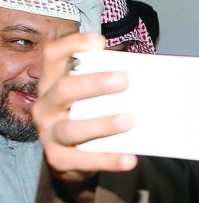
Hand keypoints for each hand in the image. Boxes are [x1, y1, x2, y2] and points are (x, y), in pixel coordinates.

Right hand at [32, 31, 136, 182]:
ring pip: (71, 129)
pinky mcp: (59, 160)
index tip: (99, 41)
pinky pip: (83, 161)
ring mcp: (49, 134)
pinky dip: (108, 160)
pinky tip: (129, 159)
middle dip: (93, 83)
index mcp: (52, 84)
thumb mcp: (89, 98)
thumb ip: (108, 84)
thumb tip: (150, 74)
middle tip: (124, 80)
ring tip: (128, 120)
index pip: (52, 56)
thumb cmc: (85, 117)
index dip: (72, 45)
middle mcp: (46, 106)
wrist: (70, 160)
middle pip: (64, 90)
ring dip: (101, 124)